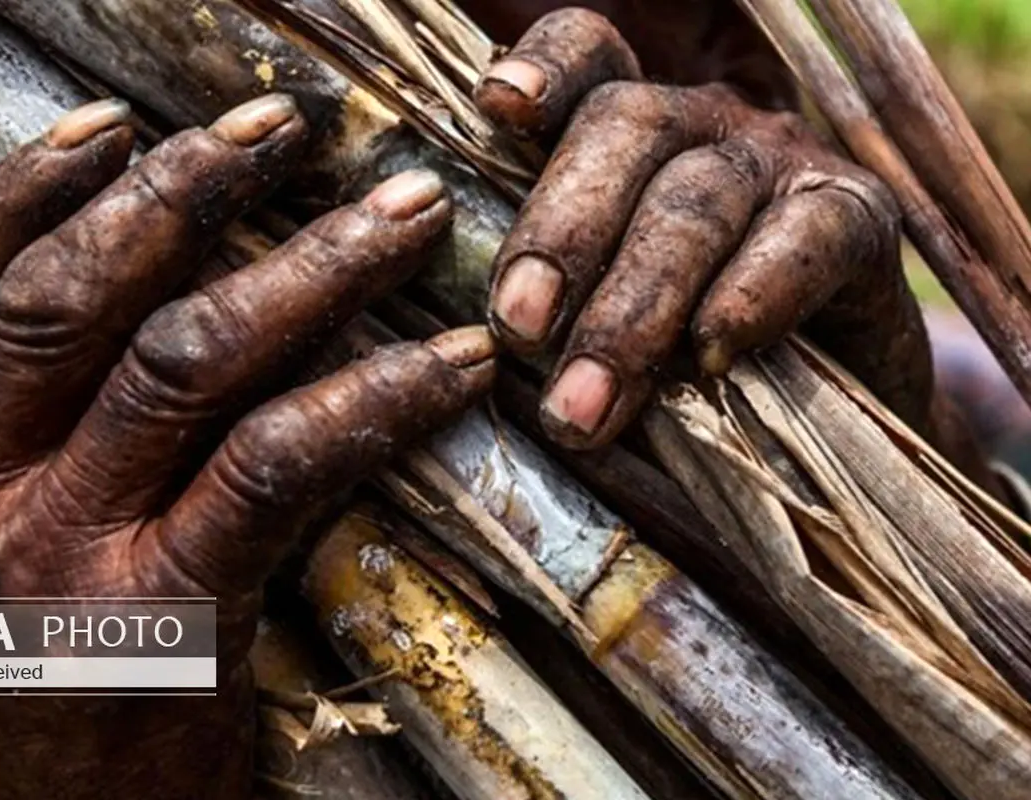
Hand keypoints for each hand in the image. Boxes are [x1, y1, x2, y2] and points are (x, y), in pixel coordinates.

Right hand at [0, 95, 492, 798]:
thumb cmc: (34, 701)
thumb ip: (2, 443)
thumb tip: (124, 293)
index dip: (28, 190)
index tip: (122, 126)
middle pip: (72, 297)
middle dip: (188, 190)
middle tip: (288, 131)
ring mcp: (48, 565)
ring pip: (184, 356)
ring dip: (309, 265)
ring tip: (398, 214)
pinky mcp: (161, 620)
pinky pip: (279, 462)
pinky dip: (375, 393)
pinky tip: (448, 360)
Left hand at [473, 8, 931, 447]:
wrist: (823, 412)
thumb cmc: (679, 365)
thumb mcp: (595, 325)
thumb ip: (546, 304)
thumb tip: (468, 345)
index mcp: (628, 134)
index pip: (589, 58)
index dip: (546, 70)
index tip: (498, 107)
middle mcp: (703, 125)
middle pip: (625, 127)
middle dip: (562, 233)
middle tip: (519, 333)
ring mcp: (784, 163)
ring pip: (697, 195)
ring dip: (634, 304)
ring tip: (586, 402)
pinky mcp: (861, 220)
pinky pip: (805, 237)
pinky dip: (752, 295)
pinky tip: (712, 352)